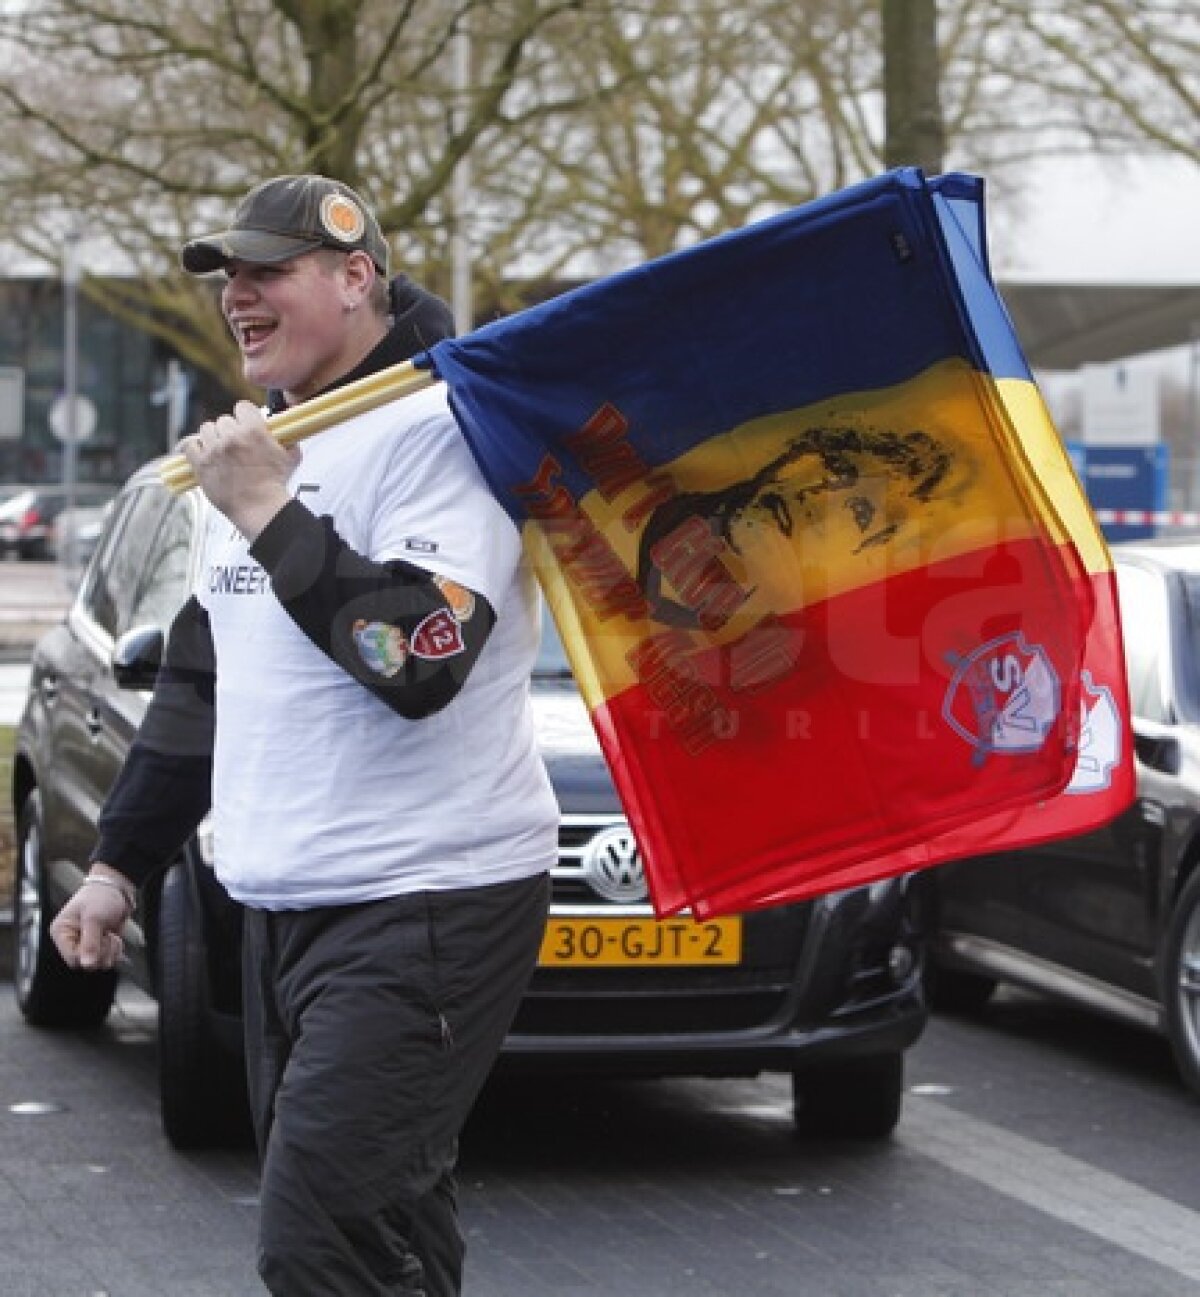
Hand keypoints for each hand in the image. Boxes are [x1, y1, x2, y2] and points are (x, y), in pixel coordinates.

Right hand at [49, 868, 134, 971]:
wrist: (118, 889)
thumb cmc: (101, 896)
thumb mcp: (94, 918)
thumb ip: (90, 942)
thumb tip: (87, 964)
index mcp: (62, 933)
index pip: (71, 958)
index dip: (88, 955)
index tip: (100, 942)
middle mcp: (71, 941)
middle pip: (85, 964)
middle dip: (100, 952)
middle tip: (106, 936)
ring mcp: (86, 944)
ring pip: (98, 964)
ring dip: (109, 951)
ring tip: (110, 935)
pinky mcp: (99, 945)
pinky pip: (107, 959)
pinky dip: (115, 951)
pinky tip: (114, 938)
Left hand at [181, 400, 300, 539]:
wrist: (259, 508)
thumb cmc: (274, 486)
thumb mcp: (290, 457)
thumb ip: (286, 439)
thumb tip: (284, 432)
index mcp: (253, 431)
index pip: (242, 407)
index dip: (246, 415)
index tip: (247, 423)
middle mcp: (231, 437)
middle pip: (224, 420)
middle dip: (231, 430)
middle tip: (237, 443)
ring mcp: (214, 450)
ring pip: (206, 429)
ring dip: (213, 437)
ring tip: (221, 449)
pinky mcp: (201, 464)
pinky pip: (190, 445)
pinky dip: (196, 447)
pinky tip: (205, 453)